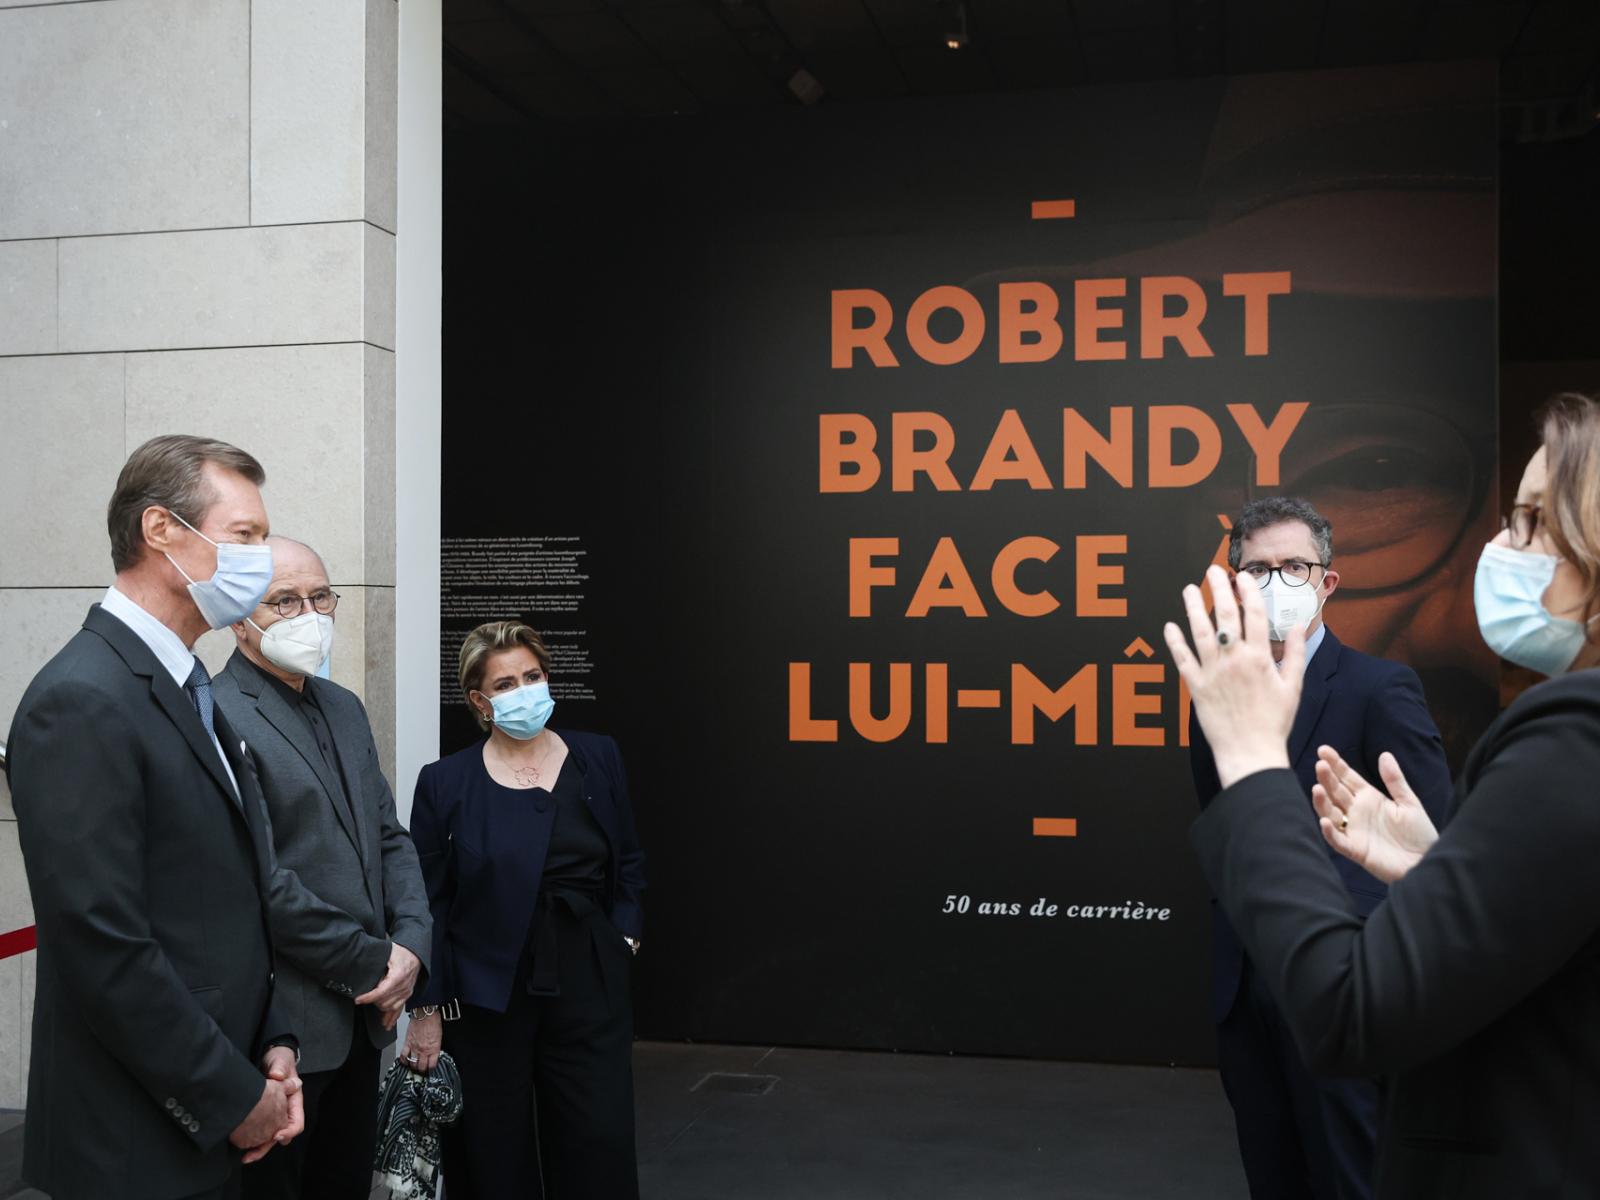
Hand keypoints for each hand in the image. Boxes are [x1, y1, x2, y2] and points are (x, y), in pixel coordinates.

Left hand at [240, 1047, 303, 1162]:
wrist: (269, 1060)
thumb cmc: (279, 1061)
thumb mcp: (281, 1062)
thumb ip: (280, 1067)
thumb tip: (277, 1076)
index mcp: (294, 1102)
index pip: (297, 1122)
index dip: (289, 1131)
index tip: (277, 1135)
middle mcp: (285, 1112)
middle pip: (282, 1136)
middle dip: (268, 1146)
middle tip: (253, 1153)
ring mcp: (273, 1116)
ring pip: (269, 1138)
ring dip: (258, 1149)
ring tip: (245, 1157)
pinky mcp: (262, 1116)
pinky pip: (259, 1133)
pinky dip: (251, 1142)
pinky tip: (241, 1147)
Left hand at [355, 943, 422, 1030]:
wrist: (416, 953)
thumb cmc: (402, 952)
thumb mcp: (388, 953)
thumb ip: (378, 964)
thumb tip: (365, 972)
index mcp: (399, 975)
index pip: (381, 992)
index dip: (368, 997)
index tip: (358, 999)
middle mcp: (404, 986)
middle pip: (385, 1002)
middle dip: (372, 1001)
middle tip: (362, 998)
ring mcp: (406, 992)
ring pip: (391, 1007)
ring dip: (379, 1008)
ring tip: (370, 1005)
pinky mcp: (407, 995)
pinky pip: (399, 1009)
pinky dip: (392, 1018)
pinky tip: (386, 1025)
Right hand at [402, 1011, 442, 1072]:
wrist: (425, 1013)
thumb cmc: (433, 1021)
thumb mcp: (439, 1036)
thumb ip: (435, 1047)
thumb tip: (433, 1053)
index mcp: (434, 1049)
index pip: (432, 1065)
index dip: (431, 1069)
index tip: (430, 1069)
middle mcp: (424, 1050)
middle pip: (421, 1067)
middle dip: (421, 1070)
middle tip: (421, 1069)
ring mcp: (415, 1048)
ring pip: (412, 1063)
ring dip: (413, 1066)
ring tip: (414, 1066)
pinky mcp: (407, 1043)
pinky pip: (403, 1055)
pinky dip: (403, 1060)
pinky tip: (405, 1061)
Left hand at [1164, 564, 1303, 787]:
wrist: (1251, 753)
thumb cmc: (1274, 722)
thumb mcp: (1293, 687)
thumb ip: (1296, 654)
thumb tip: (1299, 625)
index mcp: (1260, 658)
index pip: (1254, 615)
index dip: (1249, 591)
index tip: (1244, 576)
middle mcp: (1235, 660)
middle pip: (1225, 616)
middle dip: (1220, 589)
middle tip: (1214, 571)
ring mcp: (1213, 672)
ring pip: (1200, 632)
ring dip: (1193, 608)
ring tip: (1190, 589)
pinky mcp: (1196, 687)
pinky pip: (1182, 660)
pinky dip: (1175, 642)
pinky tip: (1170, 626)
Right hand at [1313, 746, 1439, 882]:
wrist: (1428, 861)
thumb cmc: (1420, 834)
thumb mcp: (1409, 802)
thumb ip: (1395, 780)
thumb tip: (1384, 754)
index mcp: (1369, 798)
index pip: (1347, 778)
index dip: (1335, 764)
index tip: (1324, 750)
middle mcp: (1357, 812)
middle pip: (1336, 792)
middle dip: (1326, 778)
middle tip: (1320, 765)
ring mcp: (1354, 830)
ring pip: (1330, 813)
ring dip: (1322, 802)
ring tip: (1317, 788)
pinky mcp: (1356, 850)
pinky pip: (1338, 841)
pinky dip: (1329, 832)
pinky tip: (1324, 821)